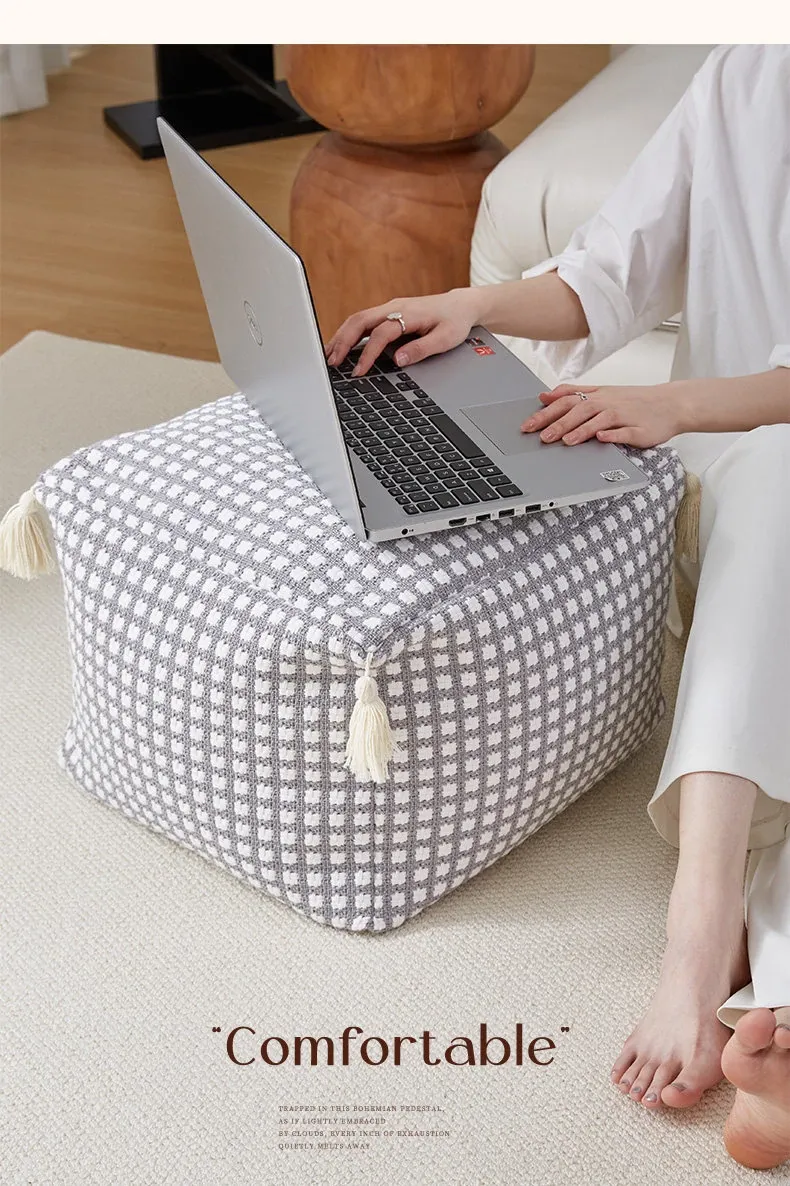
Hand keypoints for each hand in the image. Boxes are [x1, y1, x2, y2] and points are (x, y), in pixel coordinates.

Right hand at [324, 289, 480, 376]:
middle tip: (332, 363)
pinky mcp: (387, 314)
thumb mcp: (445, 339)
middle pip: (360, 321)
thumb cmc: (455, 322)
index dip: (368, 353)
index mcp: (408, 313)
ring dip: (341, 337)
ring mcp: (389, 309)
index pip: (381, 333)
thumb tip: (399, 361)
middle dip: (343, 342)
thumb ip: (422, 349)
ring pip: (357, 320)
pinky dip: (348, 334)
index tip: (359, 371)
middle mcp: (394, 307)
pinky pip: (362, 322)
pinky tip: (340, 347)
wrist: (461, 306)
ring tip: (329, 357)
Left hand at [521, 382, 684, 447]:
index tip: (527, 424)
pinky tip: (602, 439)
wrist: (671, 403)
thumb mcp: (602, 392)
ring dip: (582, 429)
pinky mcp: (639, 430)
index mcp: (598, 395)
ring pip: (600, 420)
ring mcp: (624, 416)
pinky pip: (625, 432)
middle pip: (580, 410)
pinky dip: (613, 435)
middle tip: (540, 436)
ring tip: (566, 440)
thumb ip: (574, 392)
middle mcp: (608, 403)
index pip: (567, 400)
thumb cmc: (635, 401)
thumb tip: (545, 395)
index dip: (546, 412)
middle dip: (558, 422)